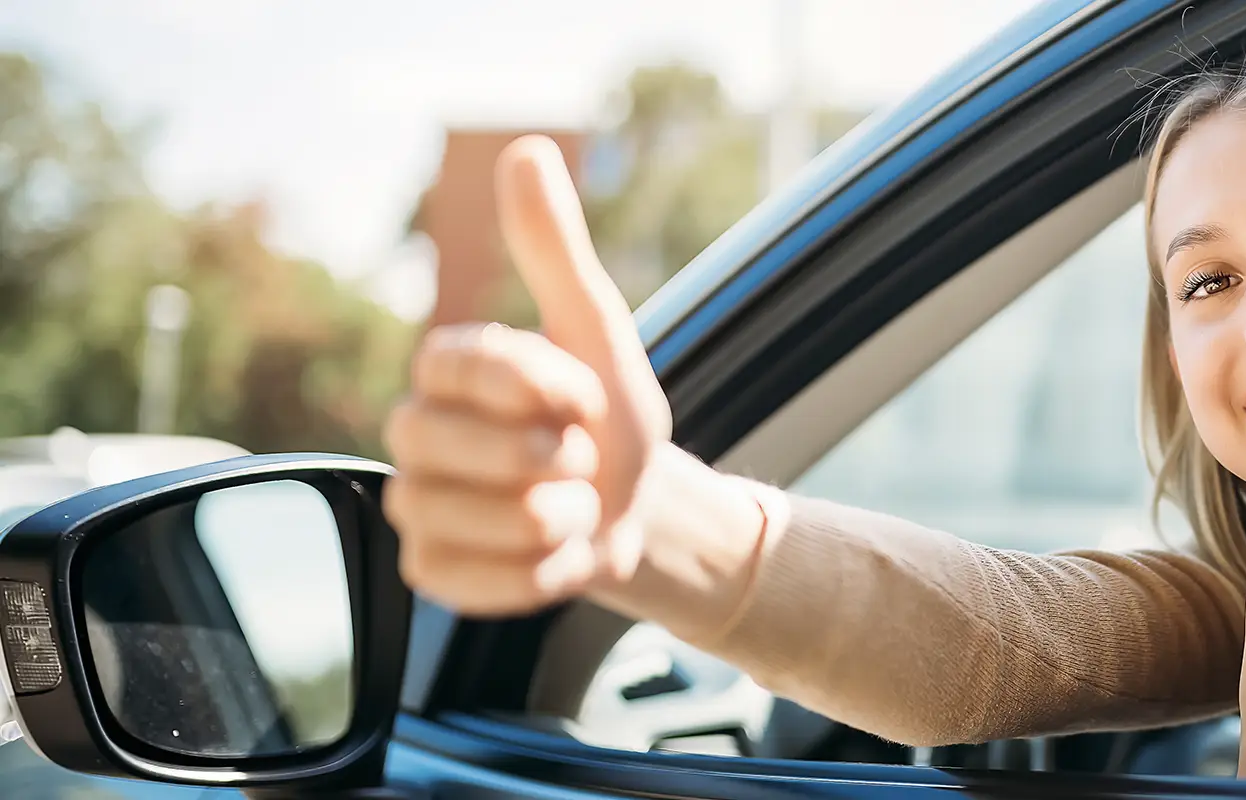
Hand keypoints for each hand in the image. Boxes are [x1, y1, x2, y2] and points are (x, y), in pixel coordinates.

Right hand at [382, 135, 673, 616]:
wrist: (640, 511)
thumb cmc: (612, 417)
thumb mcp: (599, 330)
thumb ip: (554, 250)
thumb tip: (523, 149)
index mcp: (446, 367)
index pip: (462, 364)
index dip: (541, 386)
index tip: (585, 397)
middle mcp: (413, 431)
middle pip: (449, 447)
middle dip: (547, 459)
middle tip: (579, 459)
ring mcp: (414, 504)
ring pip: (468, 518)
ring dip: (553, 520)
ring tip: (571, 506)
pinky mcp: (428, 571)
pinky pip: (470, 580)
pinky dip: (535, 574)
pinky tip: (555, 553)